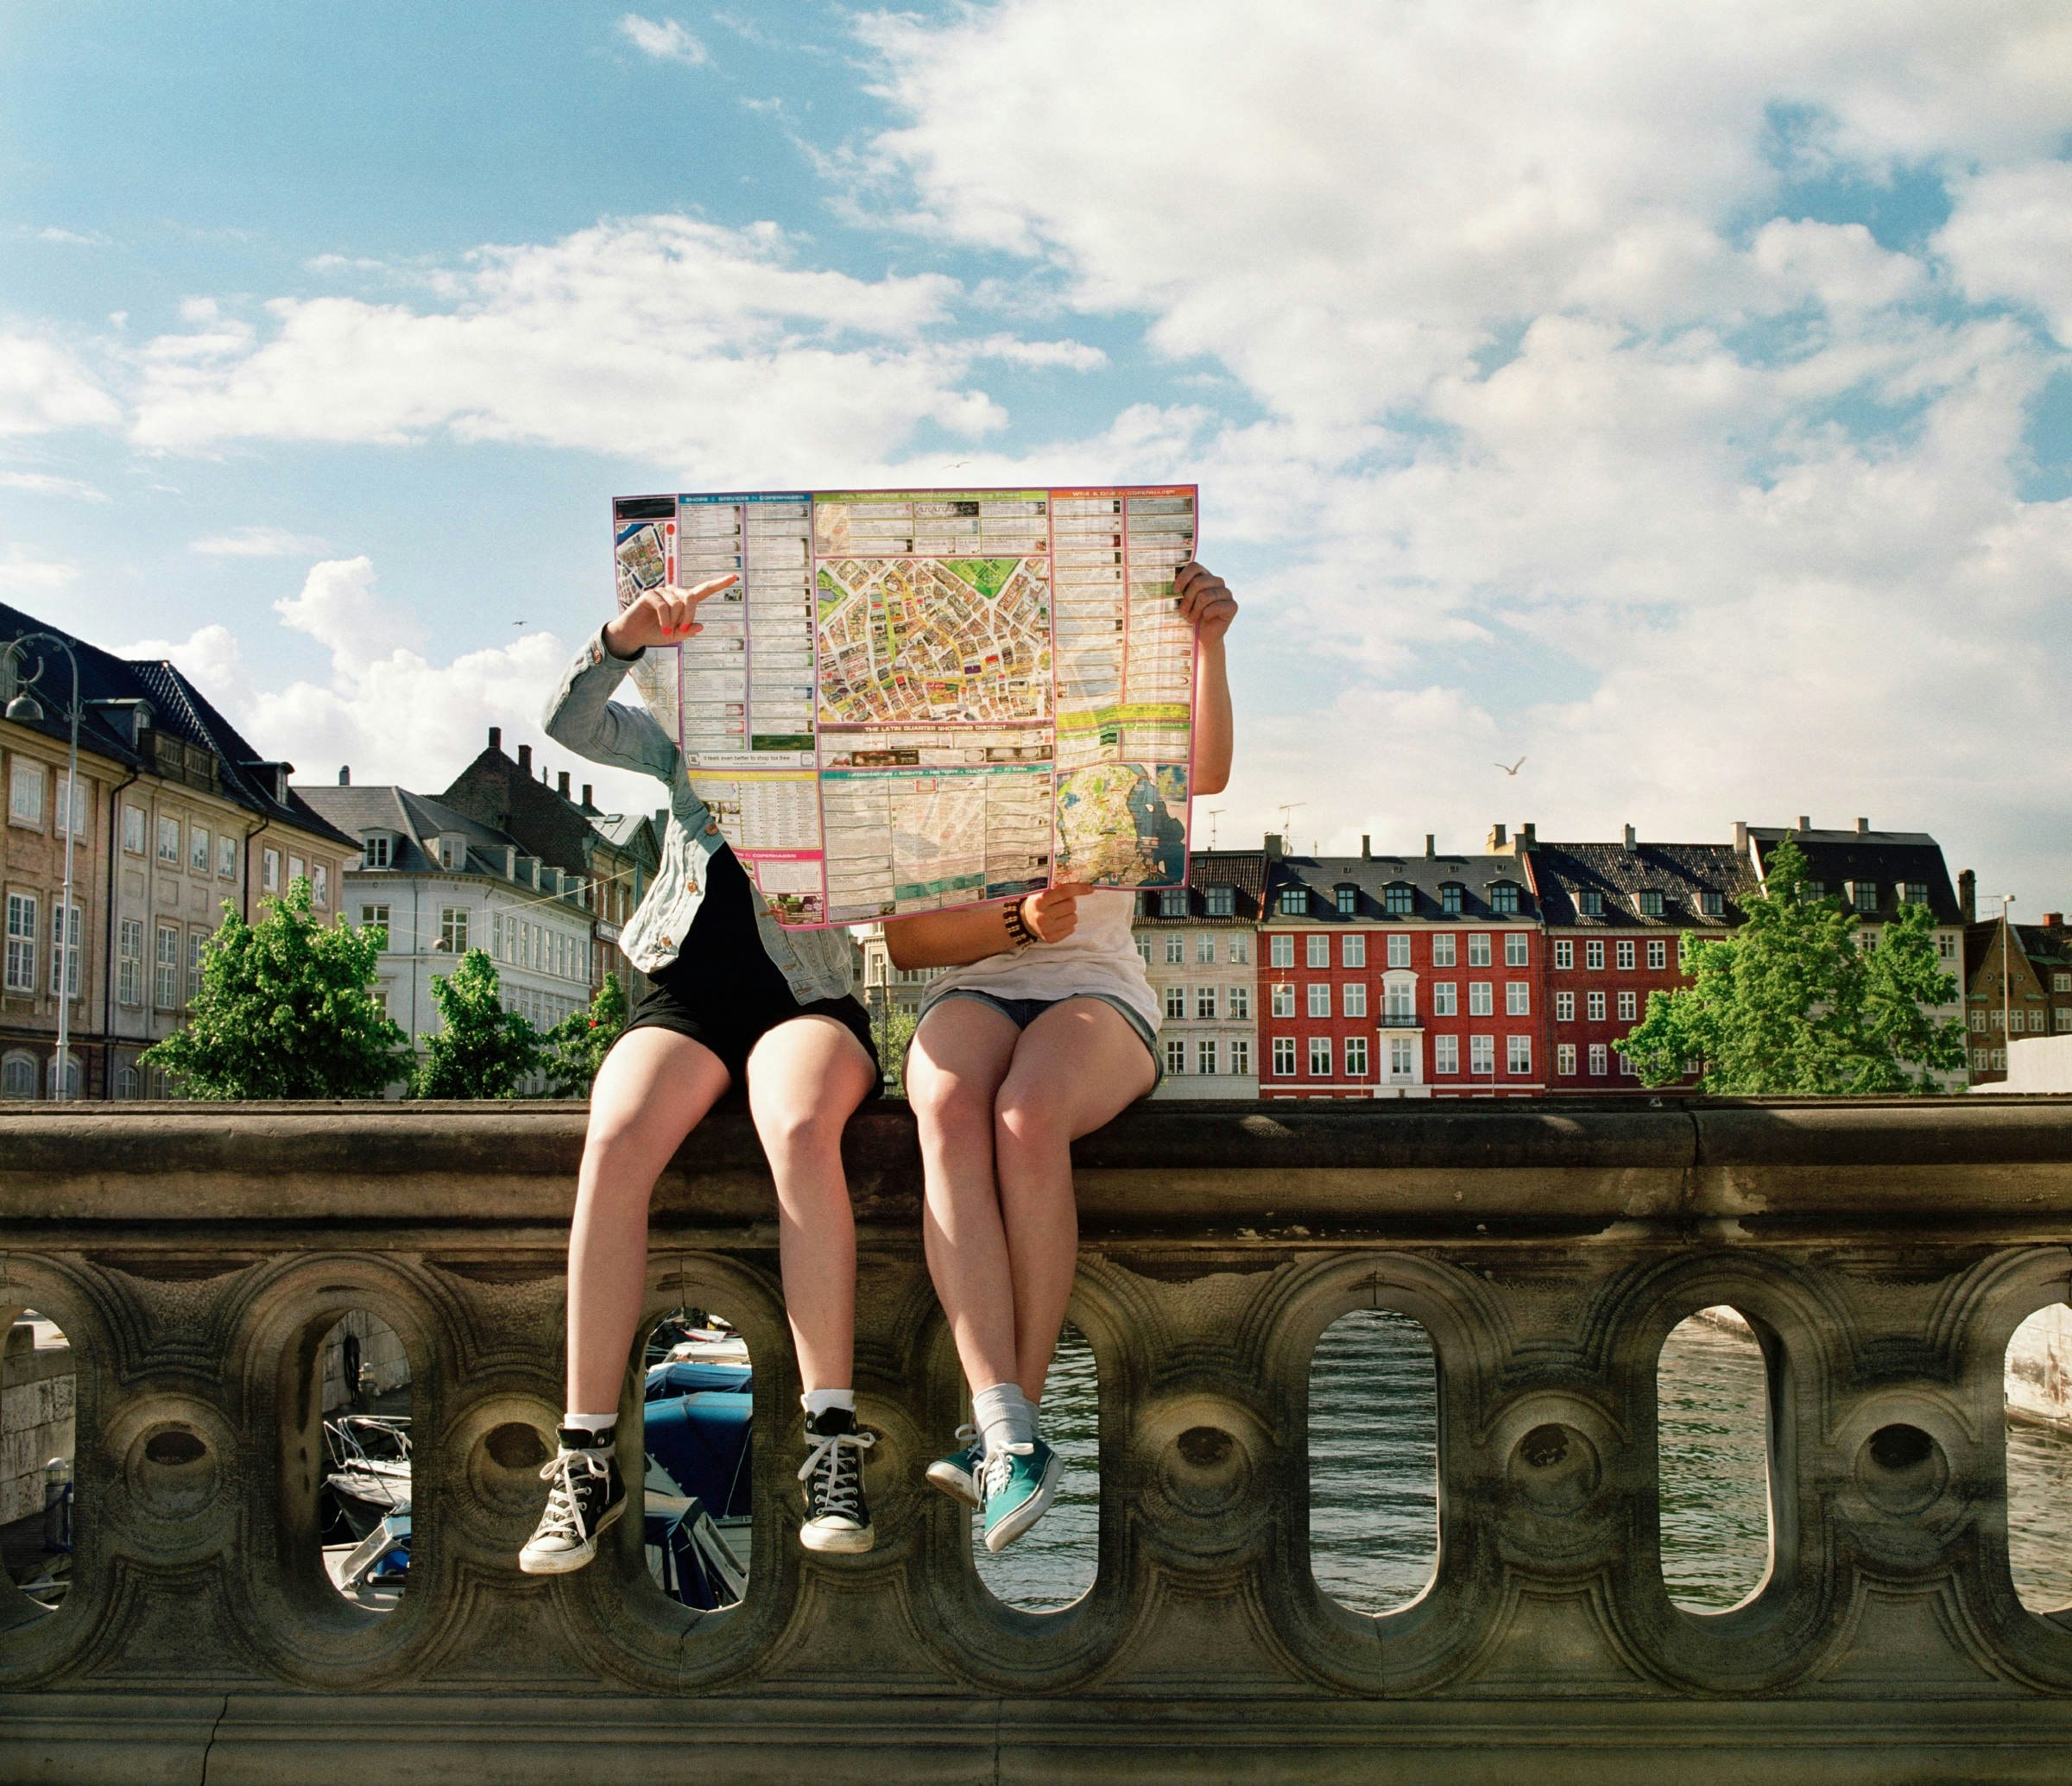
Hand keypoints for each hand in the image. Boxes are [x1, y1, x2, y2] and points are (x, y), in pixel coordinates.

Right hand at [604, 574, 737, 656]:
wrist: (634, 635)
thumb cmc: (656, 633)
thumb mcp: (675, 636)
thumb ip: (688, 631)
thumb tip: (701, 626)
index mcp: (684, 601)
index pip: (704, 590)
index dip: (718, 584)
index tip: (734, 577)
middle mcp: (675, 593)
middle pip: (691, 598)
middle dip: (688, 616)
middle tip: (681, 630)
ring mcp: (663, 592)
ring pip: (678, 604)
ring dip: (674, 621)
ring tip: (666, 630)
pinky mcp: (650, 594)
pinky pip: (664, 607)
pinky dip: (665, 620)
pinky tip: (662, 628)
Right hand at [1022, 882, 1092, 942]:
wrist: (1025, 920)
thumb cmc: (1038, 902)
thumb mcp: (1042, 892)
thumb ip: (1057, 887)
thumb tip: (1082, 883)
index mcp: (1039, 900)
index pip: (1064, 892)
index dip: (1079, 889)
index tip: (1091, 888)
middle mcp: (1042, 916)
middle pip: (1072, 906)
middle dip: (1071, 902)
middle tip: (1063, 902)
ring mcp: (1046, 929)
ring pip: (1074, 918)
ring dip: (1070, 914)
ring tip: (1059, 913)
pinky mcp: (1051, 939)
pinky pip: (1071, 929)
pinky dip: (1068, 924)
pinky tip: (1058, 922)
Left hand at [1175, 561, 1236, 644]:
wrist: (1201, 636)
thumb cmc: (1189, 616)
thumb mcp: (1181, 601)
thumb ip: (1178, 590)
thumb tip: (1168, 584)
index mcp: (1204, 576)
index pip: (1195, 567)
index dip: (1184, 577)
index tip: (1175, 590)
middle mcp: (1217, 581)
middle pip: (1198, 582)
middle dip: (1187, 599)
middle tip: (1183, 612)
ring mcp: (1226, 593)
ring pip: (1206, 596)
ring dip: (1195, 610)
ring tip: (1191, 618)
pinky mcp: (1232, 605)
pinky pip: (1216, 606)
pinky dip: (1207, 614)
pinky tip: (1206, 618)